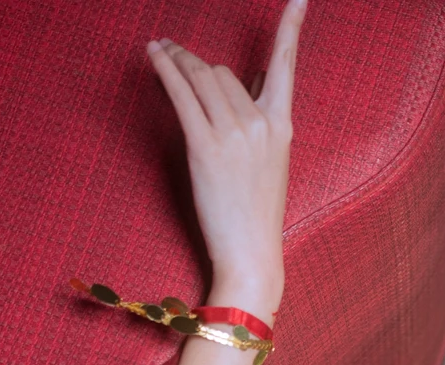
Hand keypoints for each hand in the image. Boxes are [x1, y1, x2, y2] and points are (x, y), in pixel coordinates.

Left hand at [147, 0, 305, 317]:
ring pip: (202, 77)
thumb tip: (248, 88)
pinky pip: (181, 95)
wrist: (251, 255)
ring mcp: (234, 134)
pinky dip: (164, 70)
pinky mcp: (206, 148)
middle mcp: (261, 123)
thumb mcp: (271, 165)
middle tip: (173, 54)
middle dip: (196, 63)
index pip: (286, 66)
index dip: (291, 28)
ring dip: (177, 62)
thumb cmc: (257, 217)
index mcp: (281, 126)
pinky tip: (153, 56)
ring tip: (159, 53)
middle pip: (223, 72)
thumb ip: (262, 124)